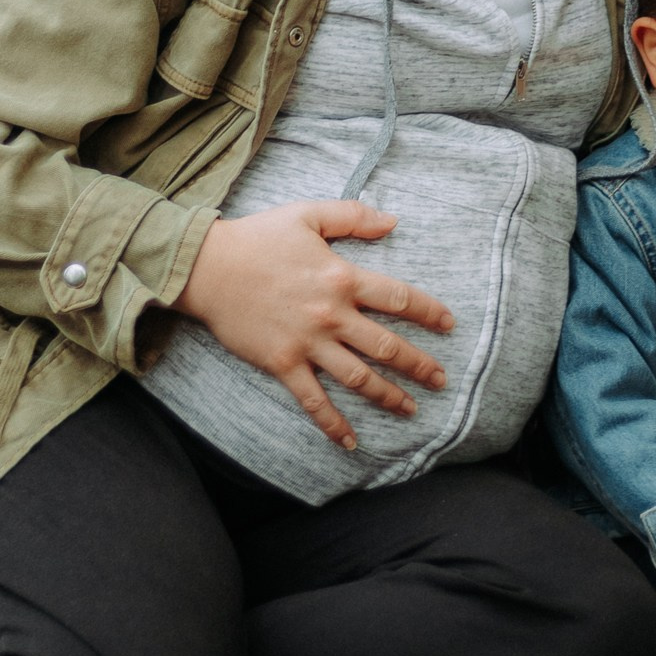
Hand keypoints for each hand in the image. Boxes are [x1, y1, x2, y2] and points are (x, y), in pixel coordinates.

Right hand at [176, 202, 453, 451]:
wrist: (207, 268)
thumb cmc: (258, 238)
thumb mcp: (308, 214)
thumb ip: (352, 216)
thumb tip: (393, 221)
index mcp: (341, 276)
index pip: (398, 297)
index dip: (428, 311)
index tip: (448, 325)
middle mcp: (331, 314)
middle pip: (386, 345)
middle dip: (418, 364)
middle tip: (440, 379)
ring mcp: (308, 342)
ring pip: (358, 376)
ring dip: (388, 395)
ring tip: (411, 408)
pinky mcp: (283, 363)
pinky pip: (313, 400)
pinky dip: (333, 423)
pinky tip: (351, 441)